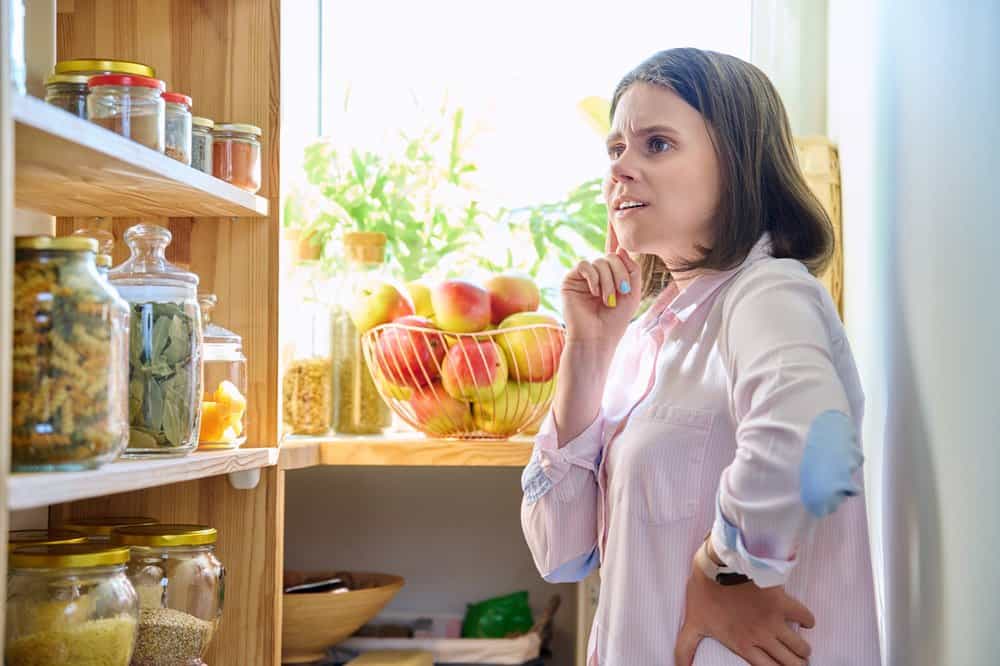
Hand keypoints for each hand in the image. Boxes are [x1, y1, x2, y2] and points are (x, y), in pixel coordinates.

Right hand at [561, 224, 641, 347]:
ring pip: (600, 261)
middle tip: (621, 293)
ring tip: (608, 299)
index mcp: (612, 277)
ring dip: (608, 280)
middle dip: (620, 274)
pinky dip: (593, 277)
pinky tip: (594, 292)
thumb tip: (620, 248)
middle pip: (612, 257)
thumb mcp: (633, 294)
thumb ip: (632, 270)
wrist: (597, 338)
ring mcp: (583, 277)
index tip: (613, 216)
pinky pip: (584, 265)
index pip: (616, 255)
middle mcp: (597, 275)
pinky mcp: (570, 280)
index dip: (615, 237)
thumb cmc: (615, 321)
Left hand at [675, 558, 814, 665]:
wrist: (718, 565)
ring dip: (802, 649)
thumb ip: (685, 648)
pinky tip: (806, 621)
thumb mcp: (692, 623)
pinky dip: (808, 620)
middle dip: (795, 664)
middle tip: (797, 662)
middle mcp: (761, 637)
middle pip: (789, 663)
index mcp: (742, 645)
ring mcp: (774, 621)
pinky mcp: (782, 602)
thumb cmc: (704, 593)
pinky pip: (804, 616)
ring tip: (801, 648)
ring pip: (799, 646)